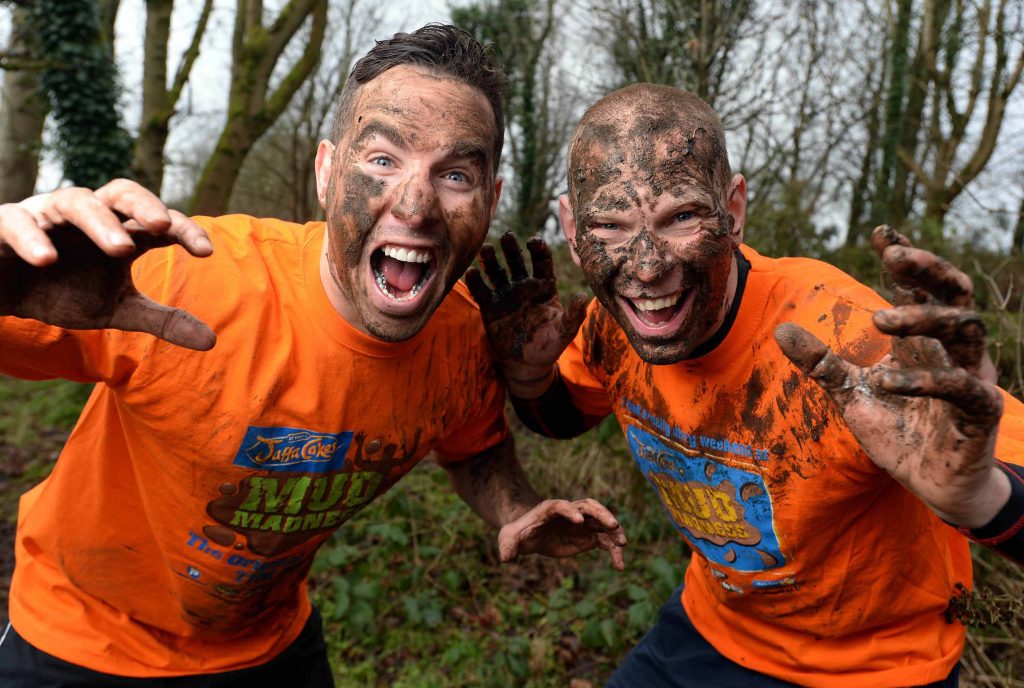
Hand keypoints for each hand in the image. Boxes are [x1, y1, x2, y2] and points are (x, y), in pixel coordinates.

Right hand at [0, 179, 215, 349]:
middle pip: (120, 193)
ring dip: (99, 223)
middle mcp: (87, 215)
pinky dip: (32, 238)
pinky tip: (47, 261)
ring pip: (75, 201)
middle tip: (164, 225)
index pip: (158, 222)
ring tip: (121, 249)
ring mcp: (46, 215)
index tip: (207, 251)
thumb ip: (162, 321)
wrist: (2, 293)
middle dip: (144, 204)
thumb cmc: (61, 291)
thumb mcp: (115, 310)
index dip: (183, 230)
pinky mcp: (4, 224)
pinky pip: (16, 222)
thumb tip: (212, 341)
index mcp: (118, 231)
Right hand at [465, 232, 587, 397]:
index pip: (542, 262)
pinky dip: (476, 282)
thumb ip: (573, 316)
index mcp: (544, 287)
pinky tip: (472, 272)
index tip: (533, 241)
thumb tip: (584, 297)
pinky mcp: (490, 308)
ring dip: (491, 260)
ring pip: (497, 272)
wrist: (527, 365)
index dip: (538, 250)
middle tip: (507, 236)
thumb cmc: (549, 346)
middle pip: (517, 261)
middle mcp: (524, 286)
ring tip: (486, 249)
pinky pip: (482, 291)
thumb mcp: (564, 332)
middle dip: (512, 248)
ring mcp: (506, 295)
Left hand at [497, 498, 626, 569]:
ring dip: (614, 532)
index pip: (562, 506)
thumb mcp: (509, 539)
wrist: (529, 535)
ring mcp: (582, 524)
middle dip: (602, 514)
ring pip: (602, 524)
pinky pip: (605, 542)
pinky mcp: (587, 538)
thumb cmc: (518, 534)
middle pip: (589, 507)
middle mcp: (570, 513)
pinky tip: (620, 566)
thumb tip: (505, 558)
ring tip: (623, 545)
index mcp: (550, 509)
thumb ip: (508, 547)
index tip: (579, 521)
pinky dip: (614, 552)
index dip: (570, 511)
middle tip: (613, 526)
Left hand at [775, 225, 1008, 527]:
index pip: (919, 286)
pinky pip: (963, 387)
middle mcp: (951, 349)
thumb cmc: (897, 432)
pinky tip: (886, 380)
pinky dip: (925, 381)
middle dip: (928, 267)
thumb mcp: (850, 394)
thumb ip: (821, 363)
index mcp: (922, 339)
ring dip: (924, 318)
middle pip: (955, 291)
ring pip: (966, 327)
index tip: (880, 232)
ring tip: (880, 319)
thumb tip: (781, 330)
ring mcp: (971, 376)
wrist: (931, 484)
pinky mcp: (980, 411)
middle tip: (894, 256)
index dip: (904, 257)